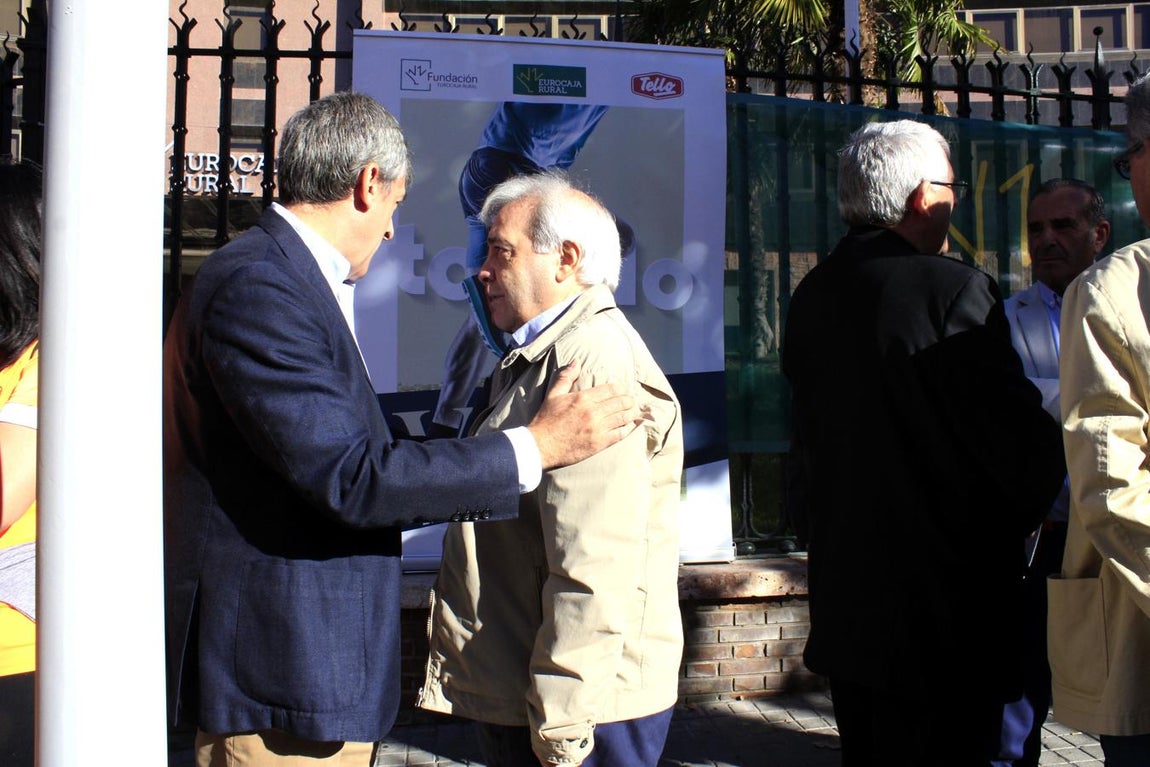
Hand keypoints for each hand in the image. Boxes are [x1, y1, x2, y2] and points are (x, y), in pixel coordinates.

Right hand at [527, 362, 643, 469]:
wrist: (540, 446)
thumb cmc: (546, 419)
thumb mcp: (553, 394)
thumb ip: (566, 377)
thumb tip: (577, 361)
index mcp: (584, 398)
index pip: (612, 389)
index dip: (622, 388)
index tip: (625, 389)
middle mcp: (593, 412)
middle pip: (622, 402)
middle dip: (630, 400)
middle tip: (633, 400)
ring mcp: (598, 428)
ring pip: (624, 417)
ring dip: (633, 413)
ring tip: (636, 411)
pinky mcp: (599, 443)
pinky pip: (621, 434)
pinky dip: (629, 428)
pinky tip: (632, 425)